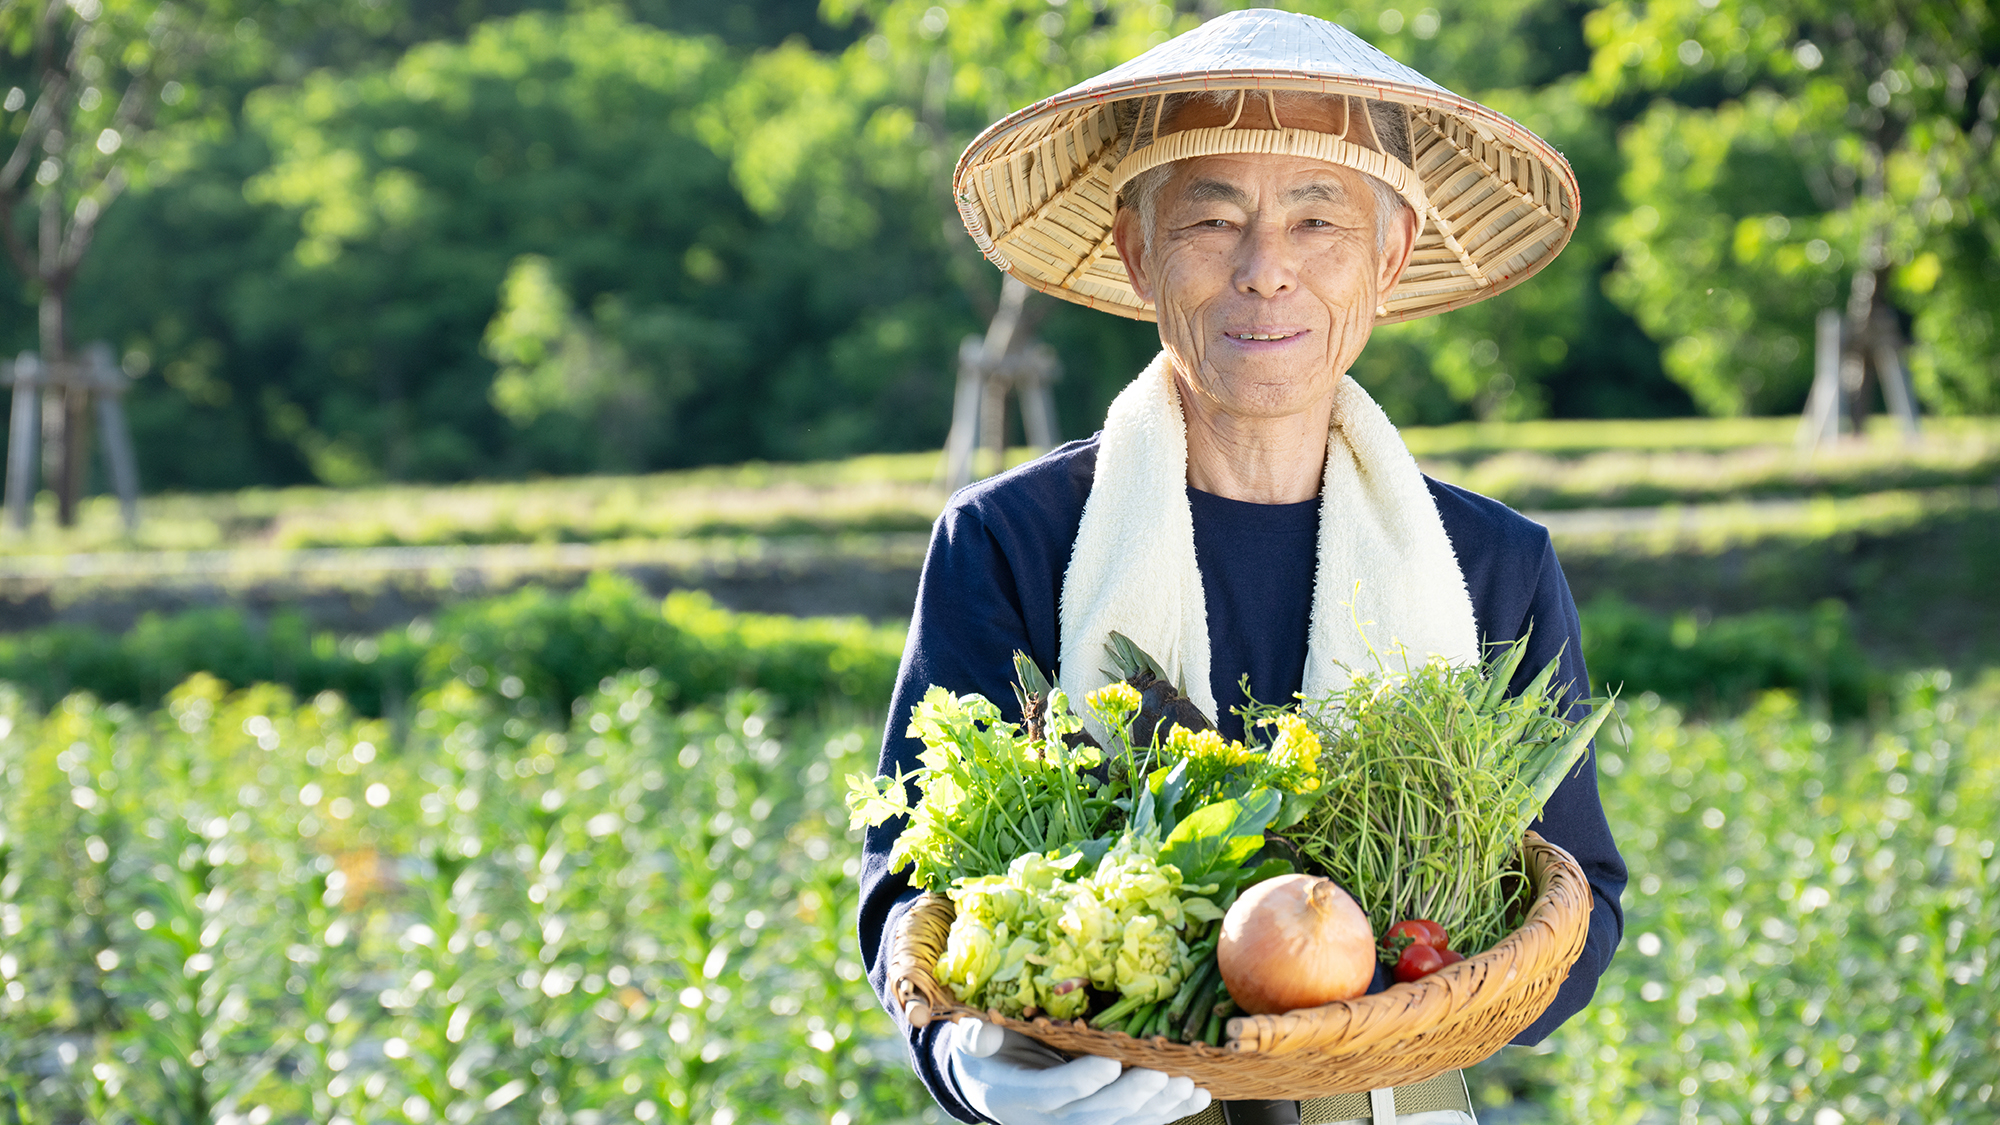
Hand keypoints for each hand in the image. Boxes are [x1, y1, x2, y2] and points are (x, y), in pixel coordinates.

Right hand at [944, 1018, 1211, 1124]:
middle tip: (1162, 1076)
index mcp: (1017, 1097)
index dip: (1081, 1081)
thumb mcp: (974, 1043)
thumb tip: (977, 1031)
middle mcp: (1049, 1121)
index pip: (1053, 1094)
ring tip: (1188, 1087)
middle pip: (1095, 1115)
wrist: (989, 1086)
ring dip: (1159, 1109)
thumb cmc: (986, 1055)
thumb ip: (977, 1038)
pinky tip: (1196, 1098)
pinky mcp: (1098, 1124)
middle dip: (1132, 1097)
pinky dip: (1168, 1113)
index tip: (1110, 1062)